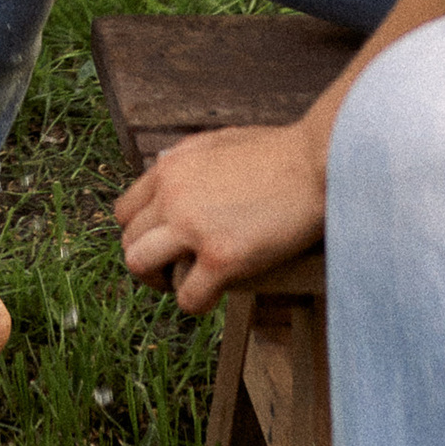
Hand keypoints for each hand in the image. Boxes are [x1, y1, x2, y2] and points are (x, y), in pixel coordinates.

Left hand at [113, 118, 328, 312]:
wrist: (320, 161)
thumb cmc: (283, 152)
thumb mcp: (221, 142)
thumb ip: (191, 162)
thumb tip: (175, 176)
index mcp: (170, 168)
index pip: (124, 211)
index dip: (139, 234)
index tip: (160, 245)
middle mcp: (172, 196)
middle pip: (129, 241)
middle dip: (147, 261)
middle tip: (173, 272)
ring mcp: (193, 227)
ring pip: (140, 266)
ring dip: (160, 283)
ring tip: (185, 286)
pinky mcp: (222, 257)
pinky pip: (188, 297)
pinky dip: (196, 303)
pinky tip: (214, 296)